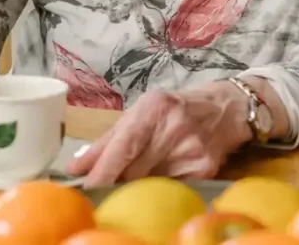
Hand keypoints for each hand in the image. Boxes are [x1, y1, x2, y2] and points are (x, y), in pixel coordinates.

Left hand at [64, 84, 252, 187]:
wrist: (224, 110)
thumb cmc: (172, 110)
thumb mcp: (138, 113)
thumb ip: (105, 142)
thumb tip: (74, 168)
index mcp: (152, 110)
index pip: (123, 147)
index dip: (103, 171)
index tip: (86, 188)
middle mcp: (173, 128)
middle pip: (135, 170)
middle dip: (116, 182)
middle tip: (103, 189)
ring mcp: (191, 151)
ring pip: (151, 183)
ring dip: (137, 185)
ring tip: (136, 177)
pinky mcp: (205, 170)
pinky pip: (171, 188)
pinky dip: (159, 188)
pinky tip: (161, 176)